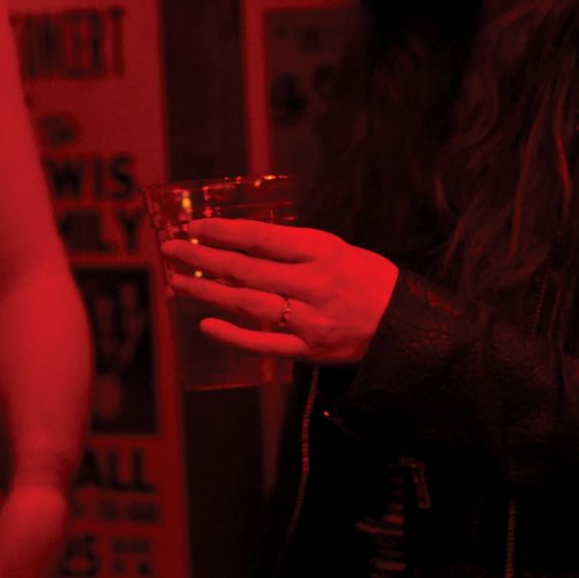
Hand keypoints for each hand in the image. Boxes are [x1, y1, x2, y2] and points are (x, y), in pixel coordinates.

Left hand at [160, 219, 398, 368]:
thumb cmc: (369, 281)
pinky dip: (234, 335)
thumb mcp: (337, 250)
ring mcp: (310, 319)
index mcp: (321, 251)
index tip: (194, 227)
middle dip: (203, 258)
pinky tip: (207, 325)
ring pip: (249, 304)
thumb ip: (294, 249)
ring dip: (209, 292)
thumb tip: (242, 244)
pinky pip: (265, 343)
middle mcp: (313, 283)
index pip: (261, 237)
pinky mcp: (310, 350)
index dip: (223, 231)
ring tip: (177, 284)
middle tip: (170, 250)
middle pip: (247, 269)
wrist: (407, 327)